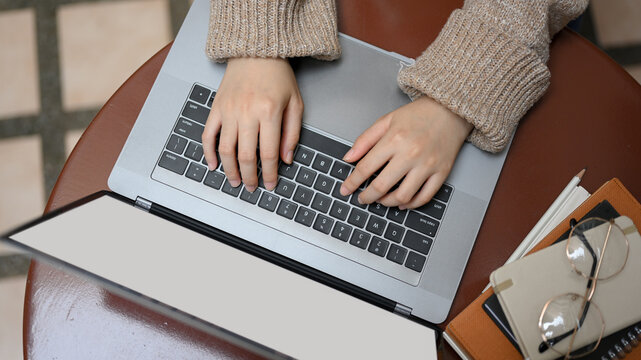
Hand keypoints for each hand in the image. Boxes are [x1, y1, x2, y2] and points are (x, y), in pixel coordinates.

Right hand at [202, 57, 302, 191]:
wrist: (256, 50)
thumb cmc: (278, 75)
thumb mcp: (295, 103)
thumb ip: (292, 133)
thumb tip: (286, 159)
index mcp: (269, 112)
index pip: (268, 154)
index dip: (269, 174)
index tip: (270, 184)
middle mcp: (247, 113)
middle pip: (246, 156)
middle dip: (250, 177)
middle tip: (253, 187)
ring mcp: (229, 111)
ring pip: (226, 150)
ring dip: (230, 170)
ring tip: (235, 181)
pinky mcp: (216, 108)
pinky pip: (208, 135)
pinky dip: (209, 153)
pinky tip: (214, 165)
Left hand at [340, 96, 472, 208]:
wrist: (450, 110)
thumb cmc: (418, 114)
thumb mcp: (386, 120)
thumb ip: (365, 140)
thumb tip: (348, 158)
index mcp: (394, 140)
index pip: (365, 168)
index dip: (352, 182)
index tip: (345, 189)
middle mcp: (410, 154)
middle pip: (382, 186)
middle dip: (367, 197)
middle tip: (362, 199)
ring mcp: (427, 165)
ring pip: (403, 196)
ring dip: (387, 203)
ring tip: (381, 200)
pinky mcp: (442, 172)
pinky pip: (424, 197)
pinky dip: (410, 204)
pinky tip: (402, 202)